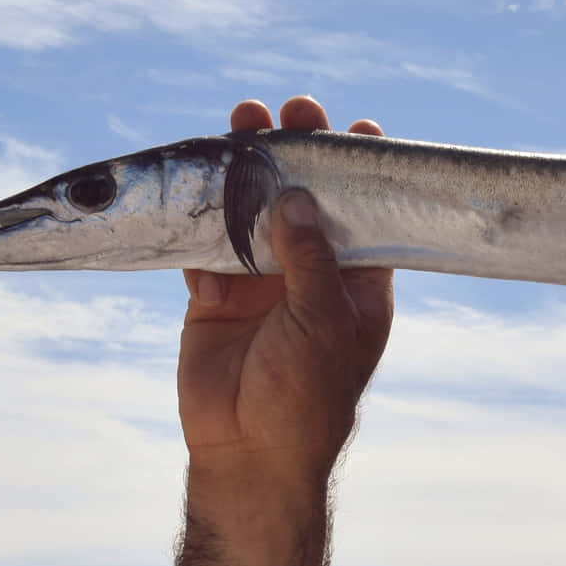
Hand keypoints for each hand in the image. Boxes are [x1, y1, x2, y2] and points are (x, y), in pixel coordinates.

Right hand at [177, 96, 394, 487]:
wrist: (250, 453)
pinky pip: (205, 242)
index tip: (358, 128)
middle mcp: (310, 273)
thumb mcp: (325, 321)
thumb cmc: (310, 394)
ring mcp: (261, 281)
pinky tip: (201, 175)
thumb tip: (296, 195)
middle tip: (292, 112)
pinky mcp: (215, 294)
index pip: (364, 212)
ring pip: (251, 211)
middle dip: (298, 153)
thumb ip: (310, 257)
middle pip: (305, 199)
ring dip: (245, 170)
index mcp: (357, 280)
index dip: (361, 171)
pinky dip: (201, 212)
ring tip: (242, 122)